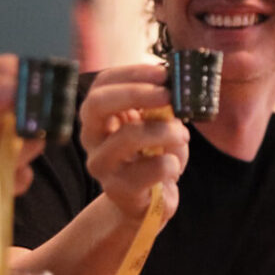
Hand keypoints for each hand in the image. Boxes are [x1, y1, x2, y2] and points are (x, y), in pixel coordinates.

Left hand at [0, 55, 44, 239]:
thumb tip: (18, 90)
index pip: (12, 71)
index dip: (22, 86)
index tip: (19, 105)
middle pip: (30, 108)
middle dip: (8, 129)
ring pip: (32, 143)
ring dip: (2, 160)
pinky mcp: (1, 175)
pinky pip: (24, 176)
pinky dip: (2, 184)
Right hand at [79, 64, 189, 225]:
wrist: (148, 202)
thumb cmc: (153, 154)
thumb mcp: (157, 123)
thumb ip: (160, 104)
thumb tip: (176, 83)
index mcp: (99, 115)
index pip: (103, 84)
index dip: (132, 73)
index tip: (163, 72)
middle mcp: (92, 137)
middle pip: (97, 104)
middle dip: (136, 93)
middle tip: (168, 95)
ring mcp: (101, 165)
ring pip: (128, 136)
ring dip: (165, 131)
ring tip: (182, 134)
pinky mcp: (118, 190)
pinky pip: (151, 169)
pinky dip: (172, 163)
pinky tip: (174, 167)